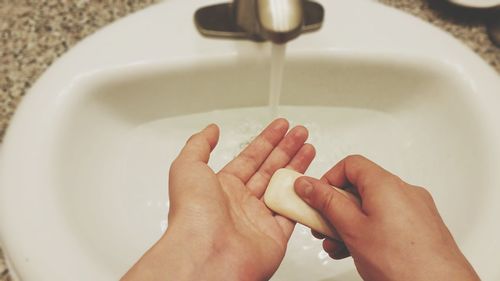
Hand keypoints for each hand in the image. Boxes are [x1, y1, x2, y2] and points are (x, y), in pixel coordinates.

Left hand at [122, 119, 314, 280]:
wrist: (207, 254)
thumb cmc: (193, 214)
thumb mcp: (187, 168)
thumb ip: (199, 145)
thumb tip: (211, 130)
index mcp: (222, 187)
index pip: (250, 158)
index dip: (267, 140)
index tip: (281, 127)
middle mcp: (240, 203)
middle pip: (269, 169)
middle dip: (287, 149)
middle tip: (300, 133)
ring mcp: (258, 220)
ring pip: (283, 188)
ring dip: (297, 167)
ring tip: (309, 148)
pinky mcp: (274, 237)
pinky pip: (293, 215)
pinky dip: (303, 200)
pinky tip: (311, 182)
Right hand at [294, 155, 478, 280]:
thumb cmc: (404, 264)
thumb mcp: (352, 229)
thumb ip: (327, 203)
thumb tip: (309, 185)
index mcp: (386, 184)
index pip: (350, 165)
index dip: (328, 180)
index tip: (315, 198)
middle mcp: (404, 191)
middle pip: (360, 187)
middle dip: (336, 207)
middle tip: (323, 225)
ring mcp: (415, 209)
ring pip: (372, 207)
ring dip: (350, 223)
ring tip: (339, 244)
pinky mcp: (421, 227)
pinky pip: (388, 220)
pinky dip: (369, 230)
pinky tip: (359, 250)